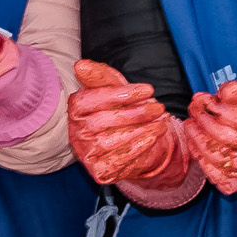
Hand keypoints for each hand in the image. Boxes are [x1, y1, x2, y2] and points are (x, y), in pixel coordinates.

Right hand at [67, 60, 185, 187]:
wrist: (132, 140)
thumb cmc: (120, 108)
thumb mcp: (114, 87)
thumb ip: (99, 75)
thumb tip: (80, 65)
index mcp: (76, 108)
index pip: (92, 99)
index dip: (121, 94)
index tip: (148, 89)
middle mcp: (76, 132)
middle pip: (102, 122)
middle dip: (135, 113)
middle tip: (159, 107)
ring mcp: (86, 154)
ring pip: (110, 142)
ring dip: (140, 131)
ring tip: (161, 122)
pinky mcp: (99, 171)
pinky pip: (118, 161)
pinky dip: (138, 148)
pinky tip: (153, 137)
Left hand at [187, 81, 236, 193]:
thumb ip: (236, 91)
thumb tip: (220, 92)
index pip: (232, 115)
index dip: (212, 105)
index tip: (203, 99)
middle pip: (221, 135)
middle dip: (200, 120)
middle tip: (193, 110)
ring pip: (213, 156)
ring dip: (195, 138)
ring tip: (190, 125)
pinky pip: (213, 174)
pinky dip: (199, 158)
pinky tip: (195, 145)